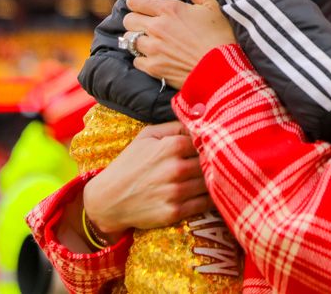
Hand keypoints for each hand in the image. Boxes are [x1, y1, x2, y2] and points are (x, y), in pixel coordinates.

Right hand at [82, 121, 212, 242]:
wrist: (108, 199)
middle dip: (217, 161)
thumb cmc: (129, 164)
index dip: (213, 142)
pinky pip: (205, 204)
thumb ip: (174, 126)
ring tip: (218, 177)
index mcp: (172, 145)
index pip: (207, 139)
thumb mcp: (146, 136)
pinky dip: (212, 199)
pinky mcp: (175, 212)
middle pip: (212, 162)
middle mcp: (176, 168)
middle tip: (221, 161)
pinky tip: (211, 193)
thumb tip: (199, 119)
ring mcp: (176, 191)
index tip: (217, 143)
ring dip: (216, 180)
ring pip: (211, 183)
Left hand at [122, 0, 235, 89]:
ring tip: (151, 40)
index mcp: (168, 9)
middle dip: (137, 19)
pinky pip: (135, 60)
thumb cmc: (221, 35)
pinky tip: (155, 56)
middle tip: (149, 23)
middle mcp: (156, 28)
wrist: (223, 70)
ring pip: (129, 40)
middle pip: (129, 19)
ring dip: (138, 38)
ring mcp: (153, 49)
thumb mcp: (211, 4)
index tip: (145, 6)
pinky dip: (142, 58)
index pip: (134, 0)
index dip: (137, 1)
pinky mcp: (154, 69)